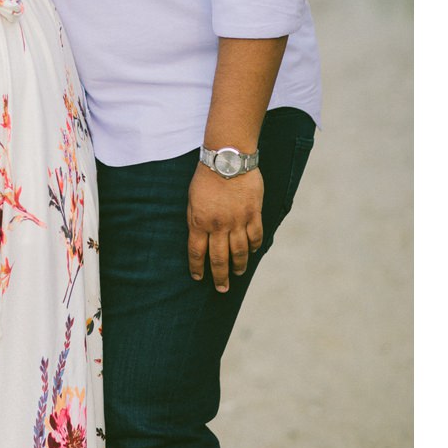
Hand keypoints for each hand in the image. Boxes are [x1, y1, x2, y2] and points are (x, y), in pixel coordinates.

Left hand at [187, 163, 263, 291]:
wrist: (228, 159)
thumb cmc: (206, 176)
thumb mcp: (192, 199)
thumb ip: (196, 220)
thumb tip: (199, 237)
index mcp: (199, 222)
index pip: (197, 253)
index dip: (197, 268)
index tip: (199, 278)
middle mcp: (218, 225)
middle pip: (219, 258)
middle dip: (220, 276)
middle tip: (222, 288)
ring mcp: (238, 220)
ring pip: (239, 251)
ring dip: (239, 265)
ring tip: (238, 273)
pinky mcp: (253, 213)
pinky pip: (255, 235)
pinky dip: (254, 246)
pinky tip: (252, 252)